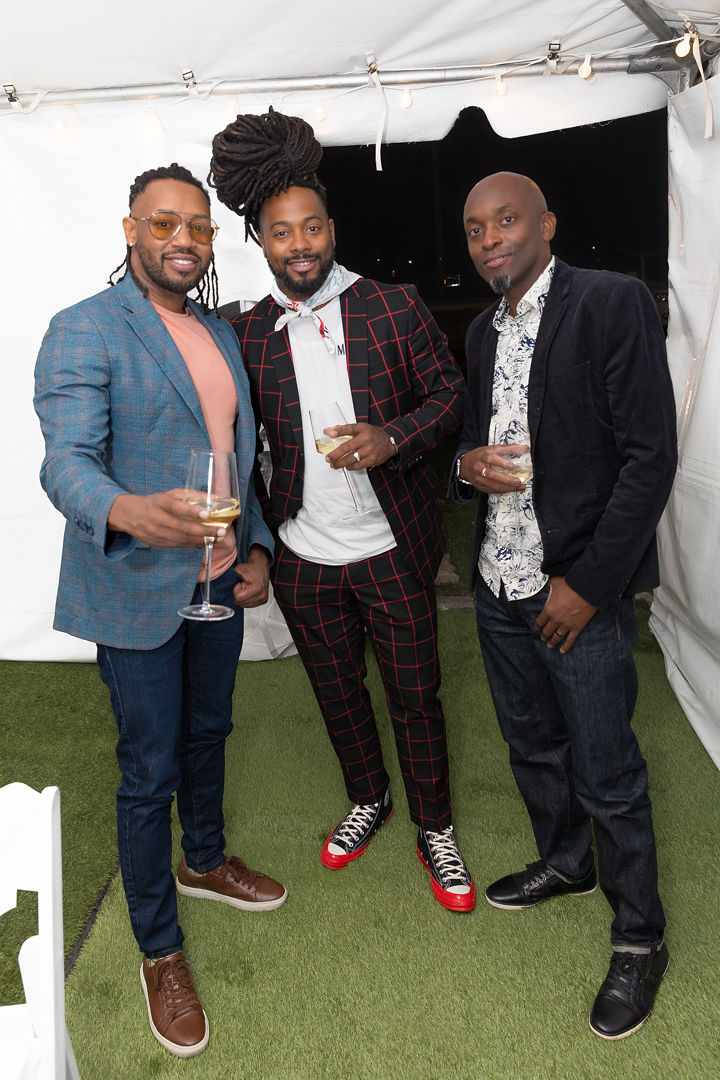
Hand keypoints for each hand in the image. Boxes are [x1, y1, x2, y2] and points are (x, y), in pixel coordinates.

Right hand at [107, 490, 226, 547]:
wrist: (130, 516)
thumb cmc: (155, 503)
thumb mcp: (169, 494)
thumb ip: (190, 496)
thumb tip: (214, 497)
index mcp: (159, 502)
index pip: (175, 507)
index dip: (192, 511)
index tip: (207, 514)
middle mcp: (156, 519)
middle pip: (182, 527)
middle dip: (204, 531)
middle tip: (221, 531)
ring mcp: (156, 534)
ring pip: (182, 539)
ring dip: (202, 540)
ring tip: (218, 538)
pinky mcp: (158, 544)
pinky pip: (179, 545)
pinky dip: (194, 544)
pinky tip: (206, 542)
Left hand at [232, 546, 269, 607]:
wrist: (261, 565)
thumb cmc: (251, 567)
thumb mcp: (239, 569)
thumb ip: (230, 578)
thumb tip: (221, 584)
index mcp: (257, 589)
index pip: (238, 598)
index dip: (236, 590)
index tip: (239, 583)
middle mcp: (261, 595)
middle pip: (241, 603)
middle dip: (239, 594)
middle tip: (243, 584)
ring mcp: (263, 599)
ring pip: (244, 605)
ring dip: (242, 596)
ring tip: (247, 587)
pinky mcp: (263, 601)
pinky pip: (248, 605)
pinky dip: (246, 598)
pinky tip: (249, 591)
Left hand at [322, 422, 397, 469]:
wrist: (390, 442)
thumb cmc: (373, 434)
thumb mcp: (361, 428)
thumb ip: (345, 429)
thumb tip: (329, 431)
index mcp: (362, 430)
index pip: (348, 429)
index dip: (338, 431)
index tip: (328, 433)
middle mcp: (366, 440)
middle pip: (347, 448)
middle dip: (335, 455)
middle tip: (328, 458)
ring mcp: (369, 451)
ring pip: (351, 459)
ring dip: (340, 463)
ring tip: (334, 465)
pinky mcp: (372, 460)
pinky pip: (358, 466)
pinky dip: (350, 467)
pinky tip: (346, 466)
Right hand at [458, 444, 528, 491]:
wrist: (465, 466)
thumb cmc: (481, 455)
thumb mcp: (492, 448)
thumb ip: (508, 448)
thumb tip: (525, 448)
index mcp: (483, 455)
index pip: (491, 458)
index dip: (502, 463)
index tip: (512, 466)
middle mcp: (479, 467)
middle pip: (491, 474)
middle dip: (506, 479)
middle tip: (518, 481)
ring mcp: (478, 478)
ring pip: (493, 485)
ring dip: (507, 487)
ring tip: (519, 487)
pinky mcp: (480, 486)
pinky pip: (492, 490)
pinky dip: (503, 491)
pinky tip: (512, 489)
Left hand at [534, 577, 596, 652]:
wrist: (587, 588)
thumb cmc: (570, 583)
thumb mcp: (555, 582)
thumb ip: (550, 586)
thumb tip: (550, 584)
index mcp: (548, 610)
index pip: (540, 621)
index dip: (537, 626)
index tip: (537, 628)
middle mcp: (556, 620)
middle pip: (547, 631)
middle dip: (544, 635)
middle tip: (542, 638)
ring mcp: (567, 625)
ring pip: (557, 637)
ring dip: (552, 642)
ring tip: (549, 645)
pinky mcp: (577, 628)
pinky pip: (570, 640)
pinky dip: (566, 646)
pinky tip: (563, 651)